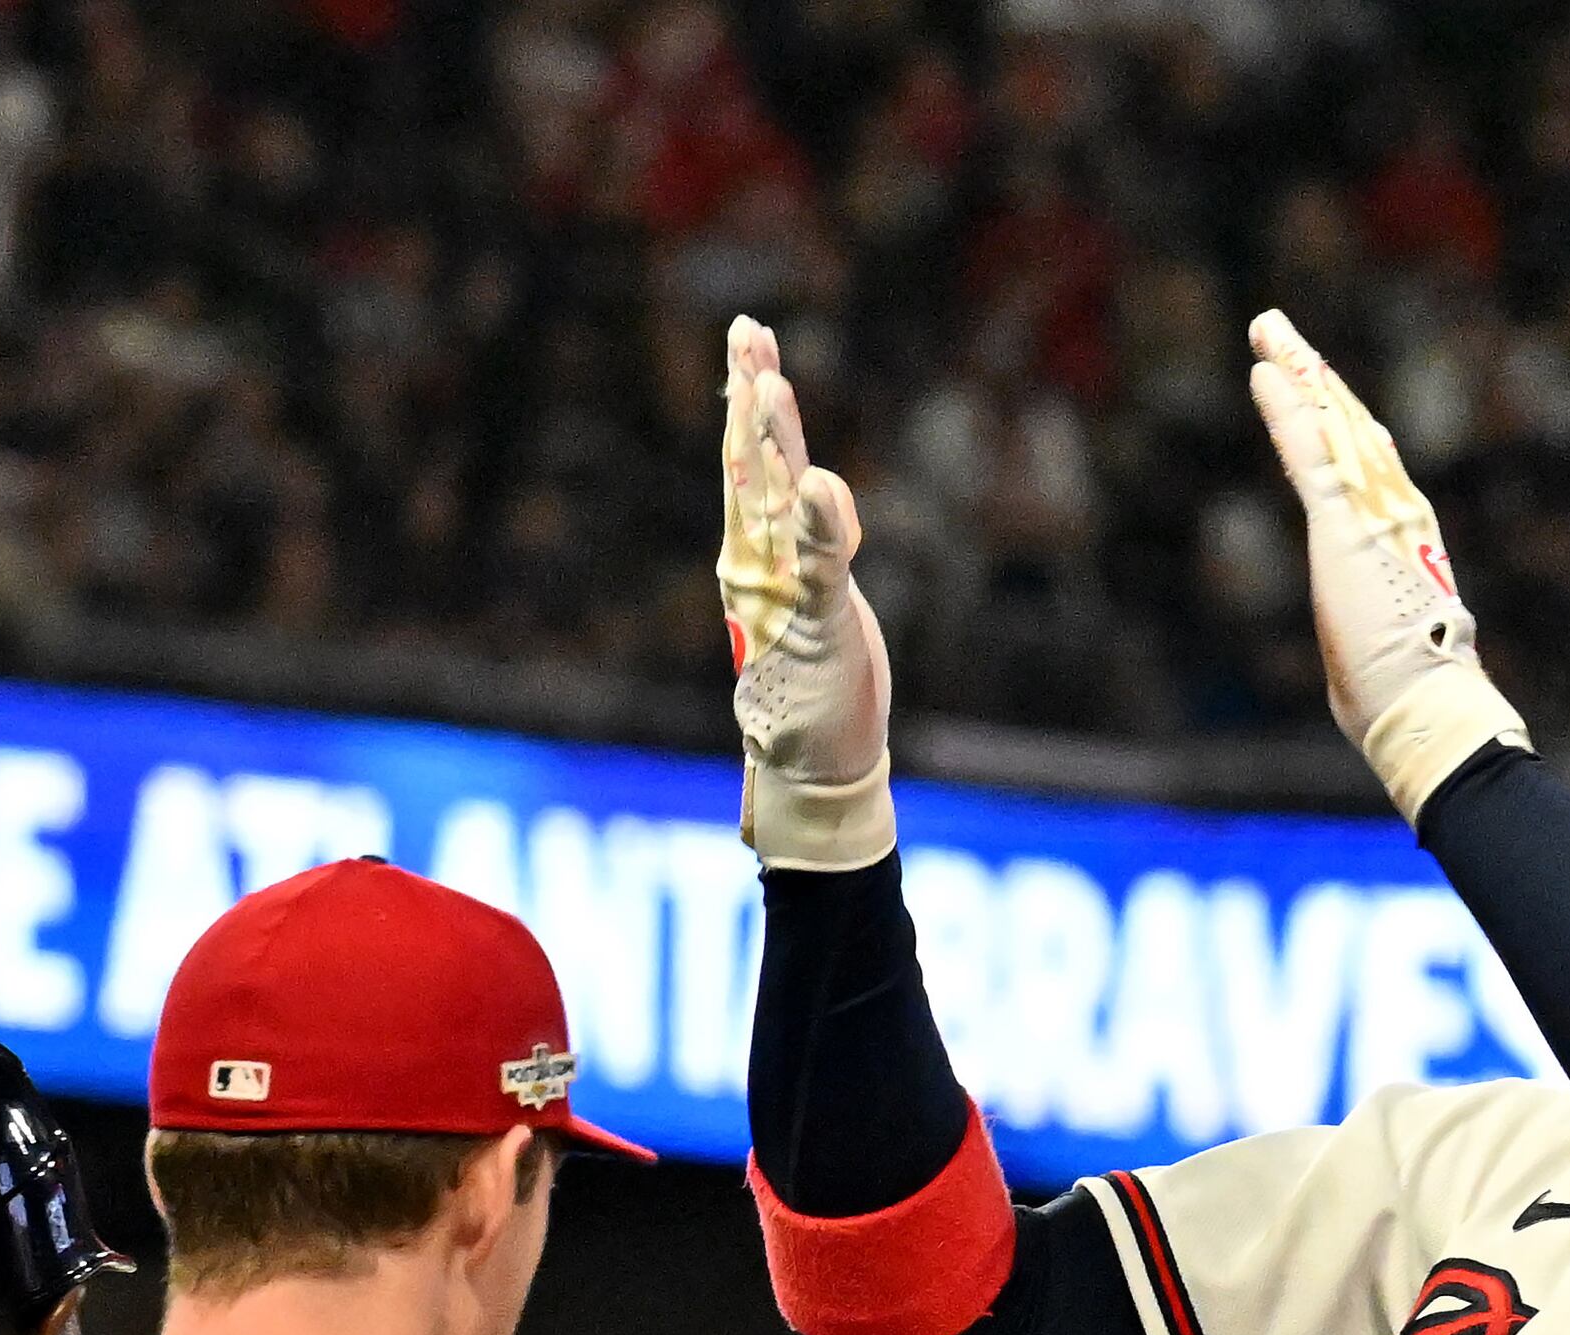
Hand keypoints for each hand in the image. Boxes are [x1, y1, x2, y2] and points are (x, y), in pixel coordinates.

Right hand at [719, 315, 895, 867]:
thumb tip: (810, 499)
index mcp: (762, 555)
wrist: (813, 768)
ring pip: (773, 505)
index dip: (751, 399)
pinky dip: (817, 525)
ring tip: (768, 383)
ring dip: (772, 444)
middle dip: (751, 398)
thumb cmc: (815, 692)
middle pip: (752, 467)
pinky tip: (817, 481)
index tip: (750, 337)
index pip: (753, 462)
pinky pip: (817, 566)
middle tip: (747, 331)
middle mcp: (762, 566)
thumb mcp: (823, 608)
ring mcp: (784, 594)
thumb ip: (816, 552)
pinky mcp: (815, 626)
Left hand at [1245, 309, 1530, 821]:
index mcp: (1409, 541)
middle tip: (1285, 336)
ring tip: (1268, 330)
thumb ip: (1374, 641)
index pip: (1374, 468)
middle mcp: (1397, 511)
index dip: (1345, 424)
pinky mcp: (1344, 521)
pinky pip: (1308, 449)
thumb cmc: (1411, 703)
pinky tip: (1264, 371)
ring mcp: (1372, 511)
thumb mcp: (1385, 654)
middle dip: (1315, 378)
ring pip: (1328, 423)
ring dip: (1296, 372)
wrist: (1429, 708)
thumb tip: (1367, 683)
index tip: (1328, 395)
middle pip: (1350, 427)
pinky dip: (1285, 407)